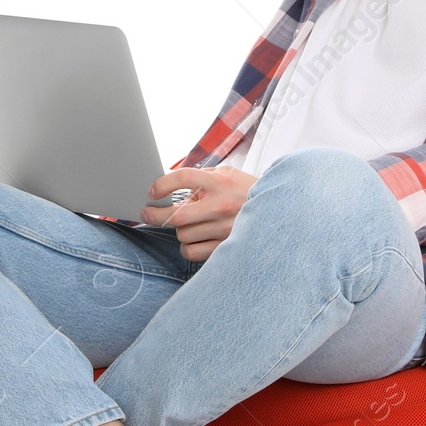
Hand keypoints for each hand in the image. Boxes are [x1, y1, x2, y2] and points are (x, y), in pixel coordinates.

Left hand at [140, 166, 258, 262]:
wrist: (278, 210)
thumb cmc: (246, 191)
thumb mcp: (227, 174)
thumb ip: (201, 176)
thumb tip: (168, 182)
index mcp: (220, 182)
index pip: (184, 177)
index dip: (162, 184)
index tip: (152, 191)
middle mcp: (221, 205)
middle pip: (176, 215)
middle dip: (154, 215)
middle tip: (147, 213)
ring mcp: (224, 228)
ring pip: (182, 234)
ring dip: (179, 230)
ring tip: (189, 224)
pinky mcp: (226, 246)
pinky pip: (192, 251)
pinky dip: (187, 246)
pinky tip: (194, 239)